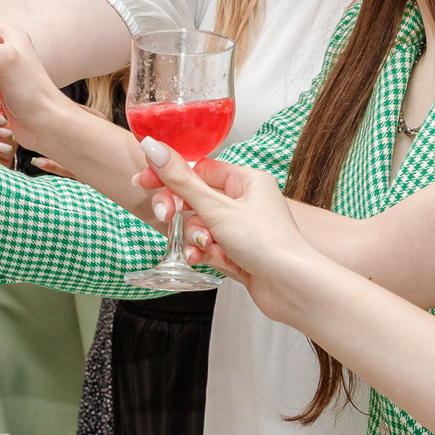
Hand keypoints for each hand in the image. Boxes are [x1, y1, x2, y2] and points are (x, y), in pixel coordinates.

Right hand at [135, 144, 329, 316]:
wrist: (291, 286)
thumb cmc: (266, 242)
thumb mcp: (216, 208)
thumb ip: (181, 181)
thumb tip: (154, 148)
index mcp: (247, 181)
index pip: (199, 169)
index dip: (171, 175)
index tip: (144, 181)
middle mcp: (245, 201)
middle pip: (197, 198)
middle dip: (180, 211)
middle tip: (164, 216)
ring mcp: (242, 229)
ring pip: (200, 226)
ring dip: (195, 237)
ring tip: (203, 247)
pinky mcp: (238, 252)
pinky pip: (208, 246)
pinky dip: (203, 252)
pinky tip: (202, 259)